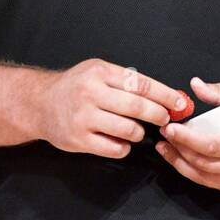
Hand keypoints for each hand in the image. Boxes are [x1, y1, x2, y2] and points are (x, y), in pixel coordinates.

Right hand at [33, 59, 188, 158]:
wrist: (39, 104)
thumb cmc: (75, 87)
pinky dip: (125, 147)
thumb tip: (163, 94)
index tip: (179, 102)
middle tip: (167, 119)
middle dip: (158, 114)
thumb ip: (125, 80)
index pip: (141, 84)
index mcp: (100, 72)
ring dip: (140, 132)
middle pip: (137, 107)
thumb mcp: (97, 71)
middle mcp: (91, 93)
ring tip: (139, 130)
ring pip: (128, 129)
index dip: (164, 95)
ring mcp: (83, 118)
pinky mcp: (78, 140)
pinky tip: (123, 142)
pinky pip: (114, 148)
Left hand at [156, 78, 219, 193]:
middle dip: (179, 150)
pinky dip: (193, 171)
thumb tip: (195, 85)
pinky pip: (211, 182)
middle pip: (204, 164)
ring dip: (181, 163)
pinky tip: (181, 159)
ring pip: (204, 178)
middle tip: (164, 135)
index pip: (211, 145)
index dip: (187, 139)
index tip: (170, 128)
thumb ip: (218, 91)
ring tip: (165, 149)